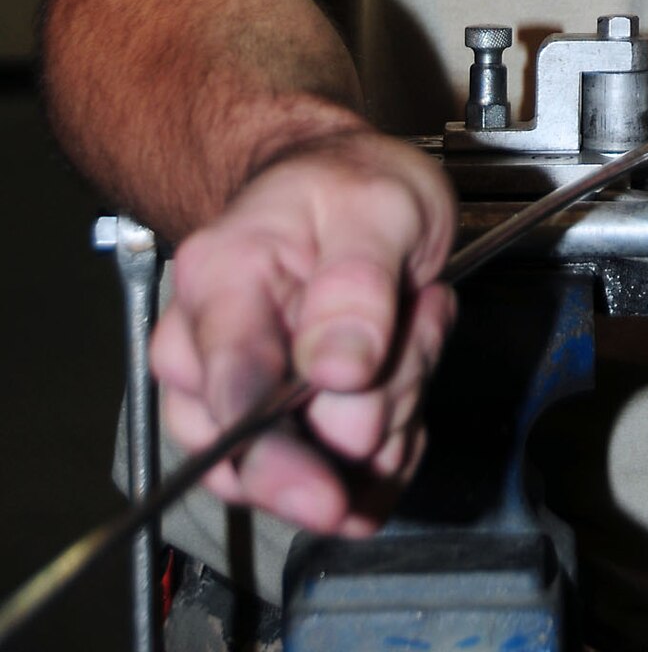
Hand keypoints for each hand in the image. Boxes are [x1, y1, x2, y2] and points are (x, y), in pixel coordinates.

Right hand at [151, 127, 455, 534]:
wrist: (340, 183)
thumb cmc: (347, 184)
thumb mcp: (380, 204)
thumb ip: (360, 282)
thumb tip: (338, 371)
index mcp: (220, 281)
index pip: (228, 391)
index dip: (277, 458)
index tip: (331, 490)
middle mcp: (207, 350)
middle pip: (273, 448)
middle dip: (371, 412)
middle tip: (412, 329)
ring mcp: (235, 399)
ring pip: (319, 470)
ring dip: (391, 416)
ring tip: (409, 328)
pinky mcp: (277, 433)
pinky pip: (344, 482)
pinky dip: (393, 442)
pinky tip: (406, 375)